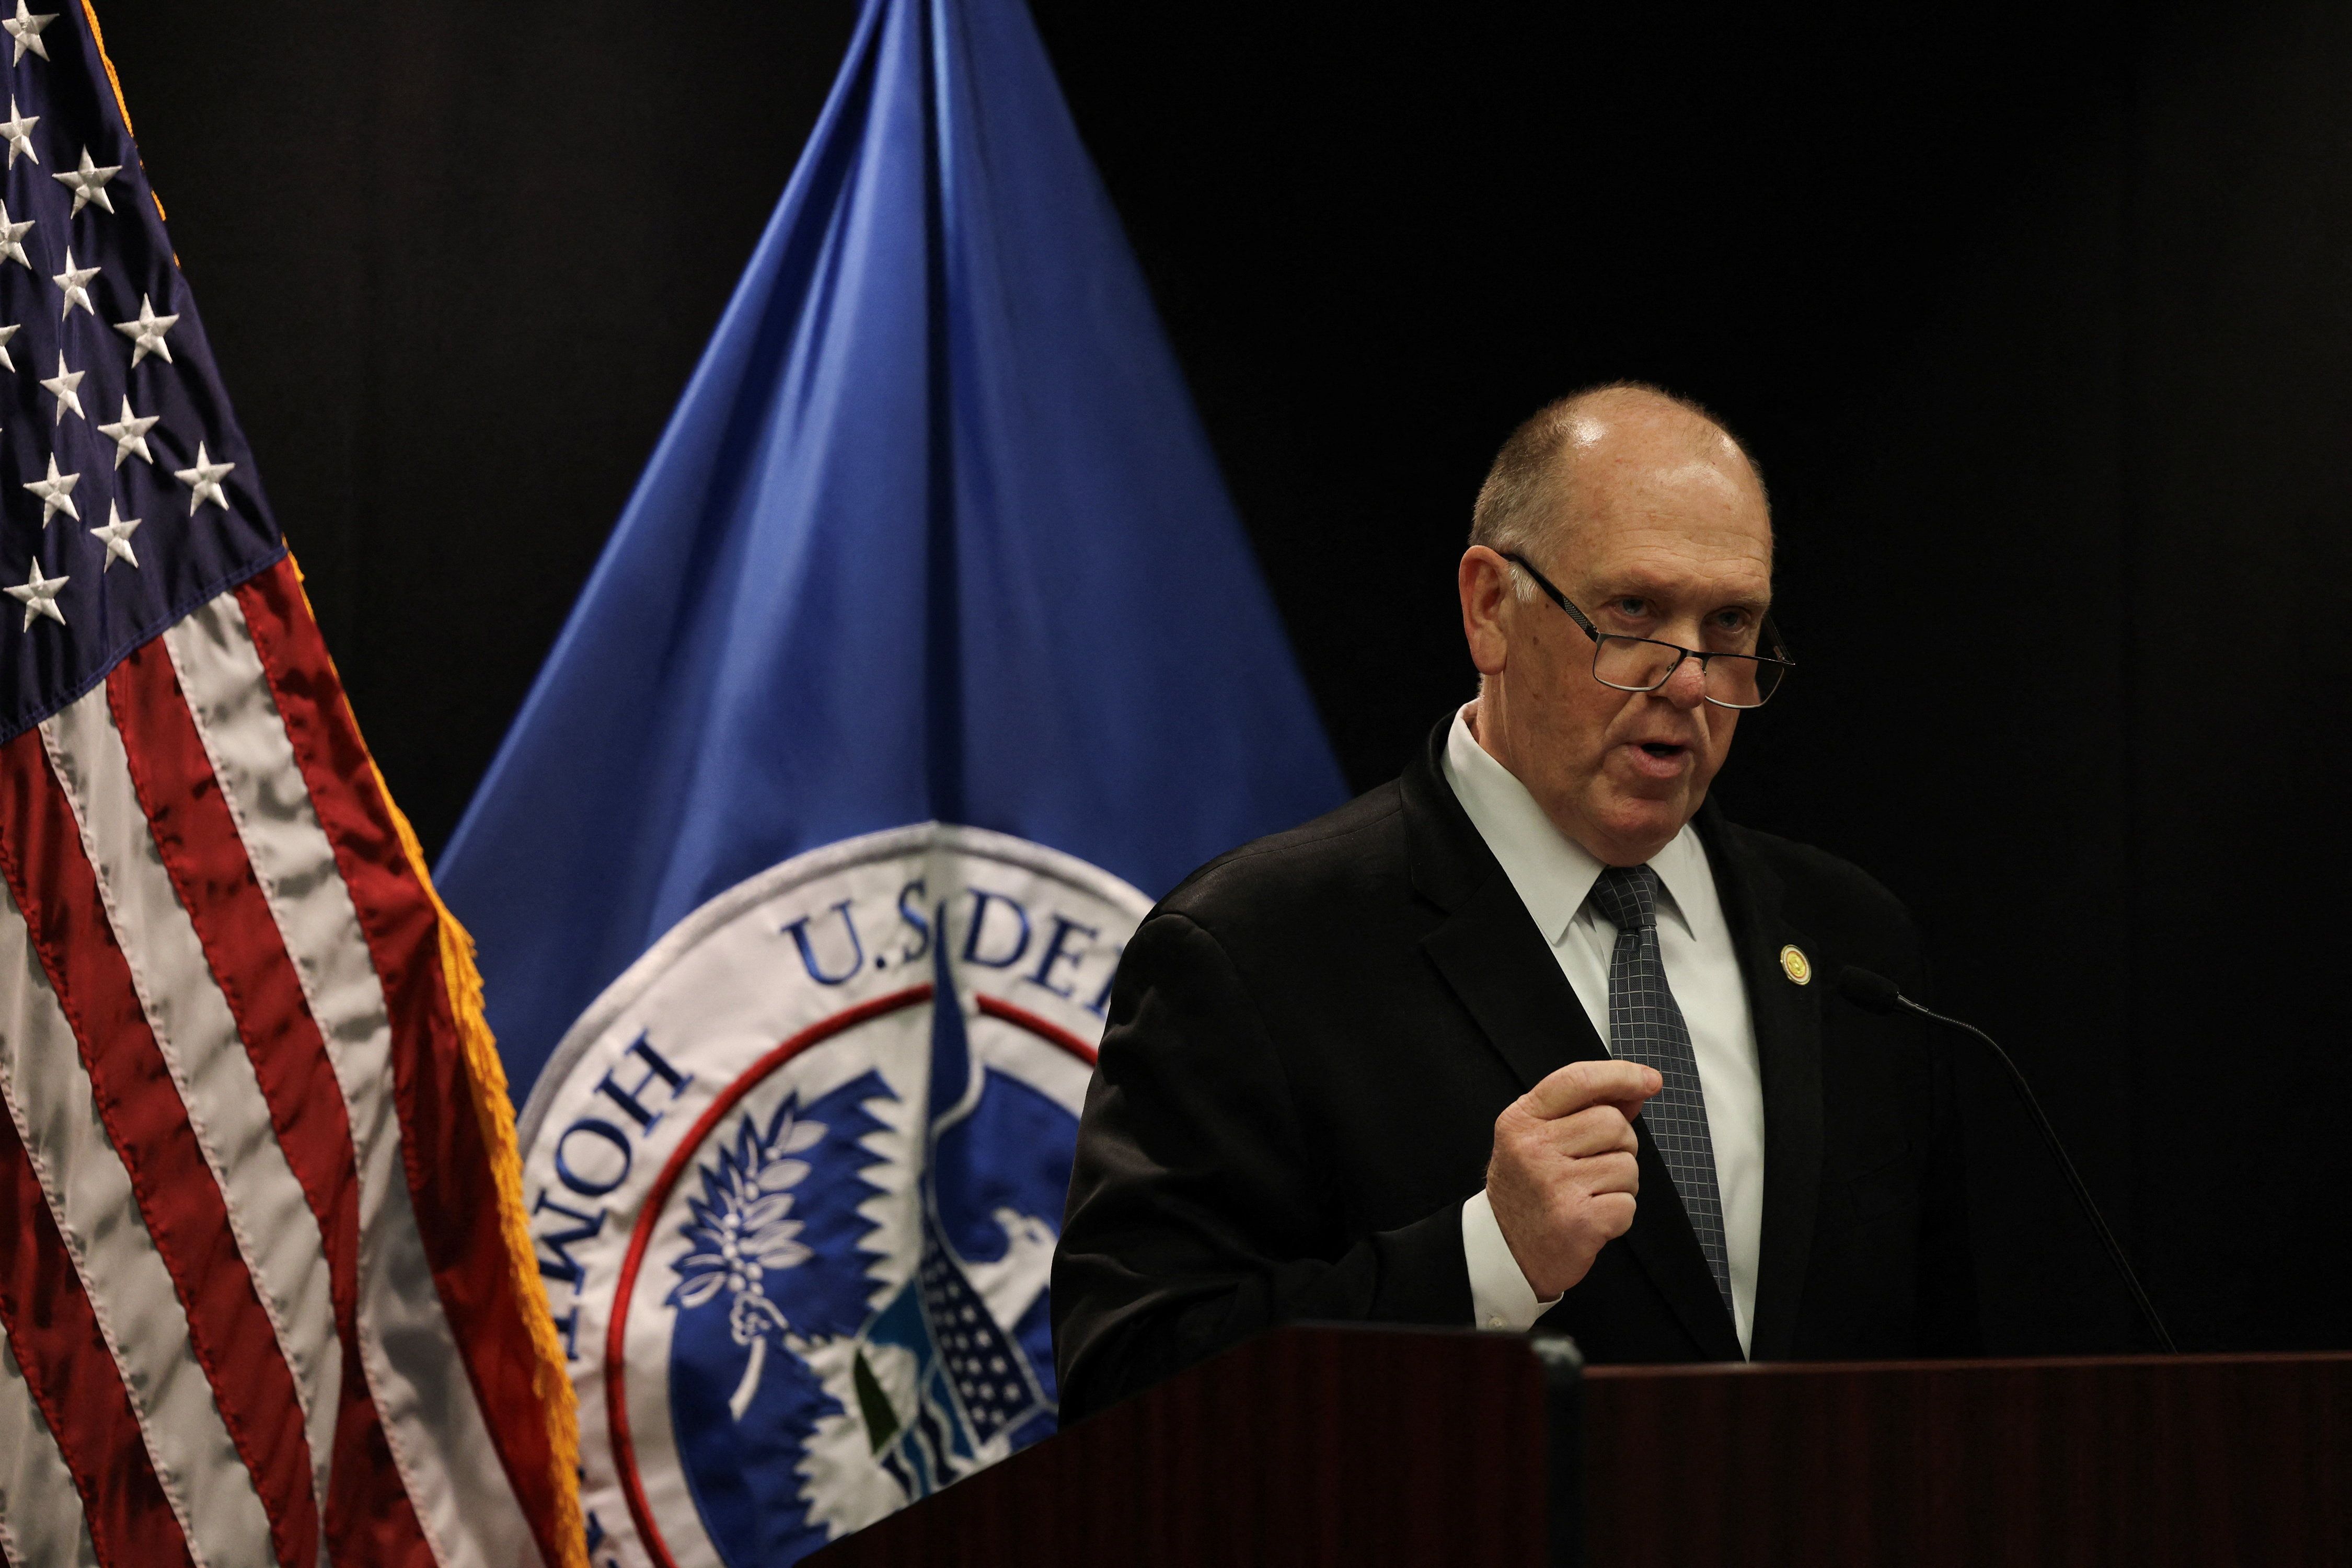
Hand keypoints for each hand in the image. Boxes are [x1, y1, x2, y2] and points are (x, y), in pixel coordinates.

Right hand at [1486, 1058, 1660, 1299]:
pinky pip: (1628, 1203)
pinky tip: (1591, 1218)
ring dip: (1620, 1183)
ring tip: (1589, 1195)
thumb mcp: (1539, 1140)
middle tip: (1594, 1166)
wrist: (1505, 1253)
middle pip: (1612, 1123)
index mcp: (1521, 1121)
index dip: (1620, 1074)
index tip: (1648, 1079)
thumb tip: (1635, 1090)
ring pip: (1627, 1165)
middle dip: (1619, 1144)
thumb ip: (1583, 1110)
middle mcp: (1533, 1149)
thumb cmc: (1528, 1191)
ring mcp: (1555, 1185)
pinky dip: (1618, 1214)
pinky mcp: (1578, 1221)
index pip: (1577, 1080)